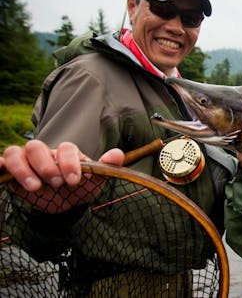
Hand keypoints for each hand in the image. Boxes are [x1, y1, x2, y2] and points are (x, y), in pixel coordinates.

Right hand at [2, 139, 123, 212]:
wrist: (64, 205)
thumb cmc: (79, 189)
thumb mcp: (94, 181)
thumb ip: (105, 167)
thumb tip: (118, 154)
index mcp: (65, 152)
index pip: (65, 148)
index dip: (69, 162)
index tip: (75, 180)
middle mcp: (44, 153)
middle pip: (37, 147)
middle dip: (46, 166)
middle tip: (56, 184)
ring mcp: (25, 161)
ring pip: (16, 153)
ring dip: (23, 169)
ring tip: (36, 188)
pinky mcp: (10, 172)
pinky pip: (0, 162)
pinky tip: (1, 171)